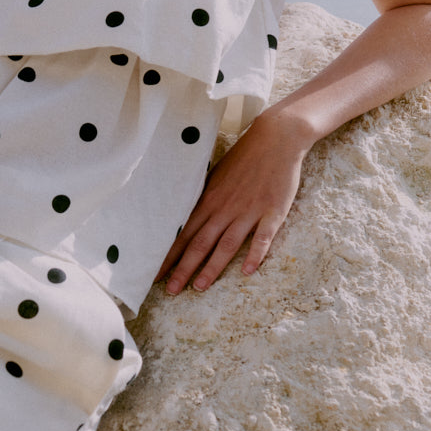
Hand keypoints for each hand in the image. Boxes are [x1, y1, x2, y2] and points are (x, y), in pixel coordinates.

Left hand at [156, 108, 310, 294]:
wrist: (275, 139)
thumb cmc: (243, 158)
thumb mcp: (216, 178)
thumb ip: (203, 200)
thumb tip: (184, 219)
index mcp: (209, 201)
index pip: (183, 234)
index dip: (168, 256)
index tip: (154, 274)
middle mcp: (225, 209)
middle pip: (200, 243)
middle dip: (183, 268)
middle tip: (170, 291)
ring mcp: (249, 211)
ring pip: (226, 244)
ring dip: (212, 267)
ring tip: (199, 287)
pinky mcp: (273, 212)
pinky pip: (263, 236)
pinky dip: (256, 254)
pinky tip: (248, 271)